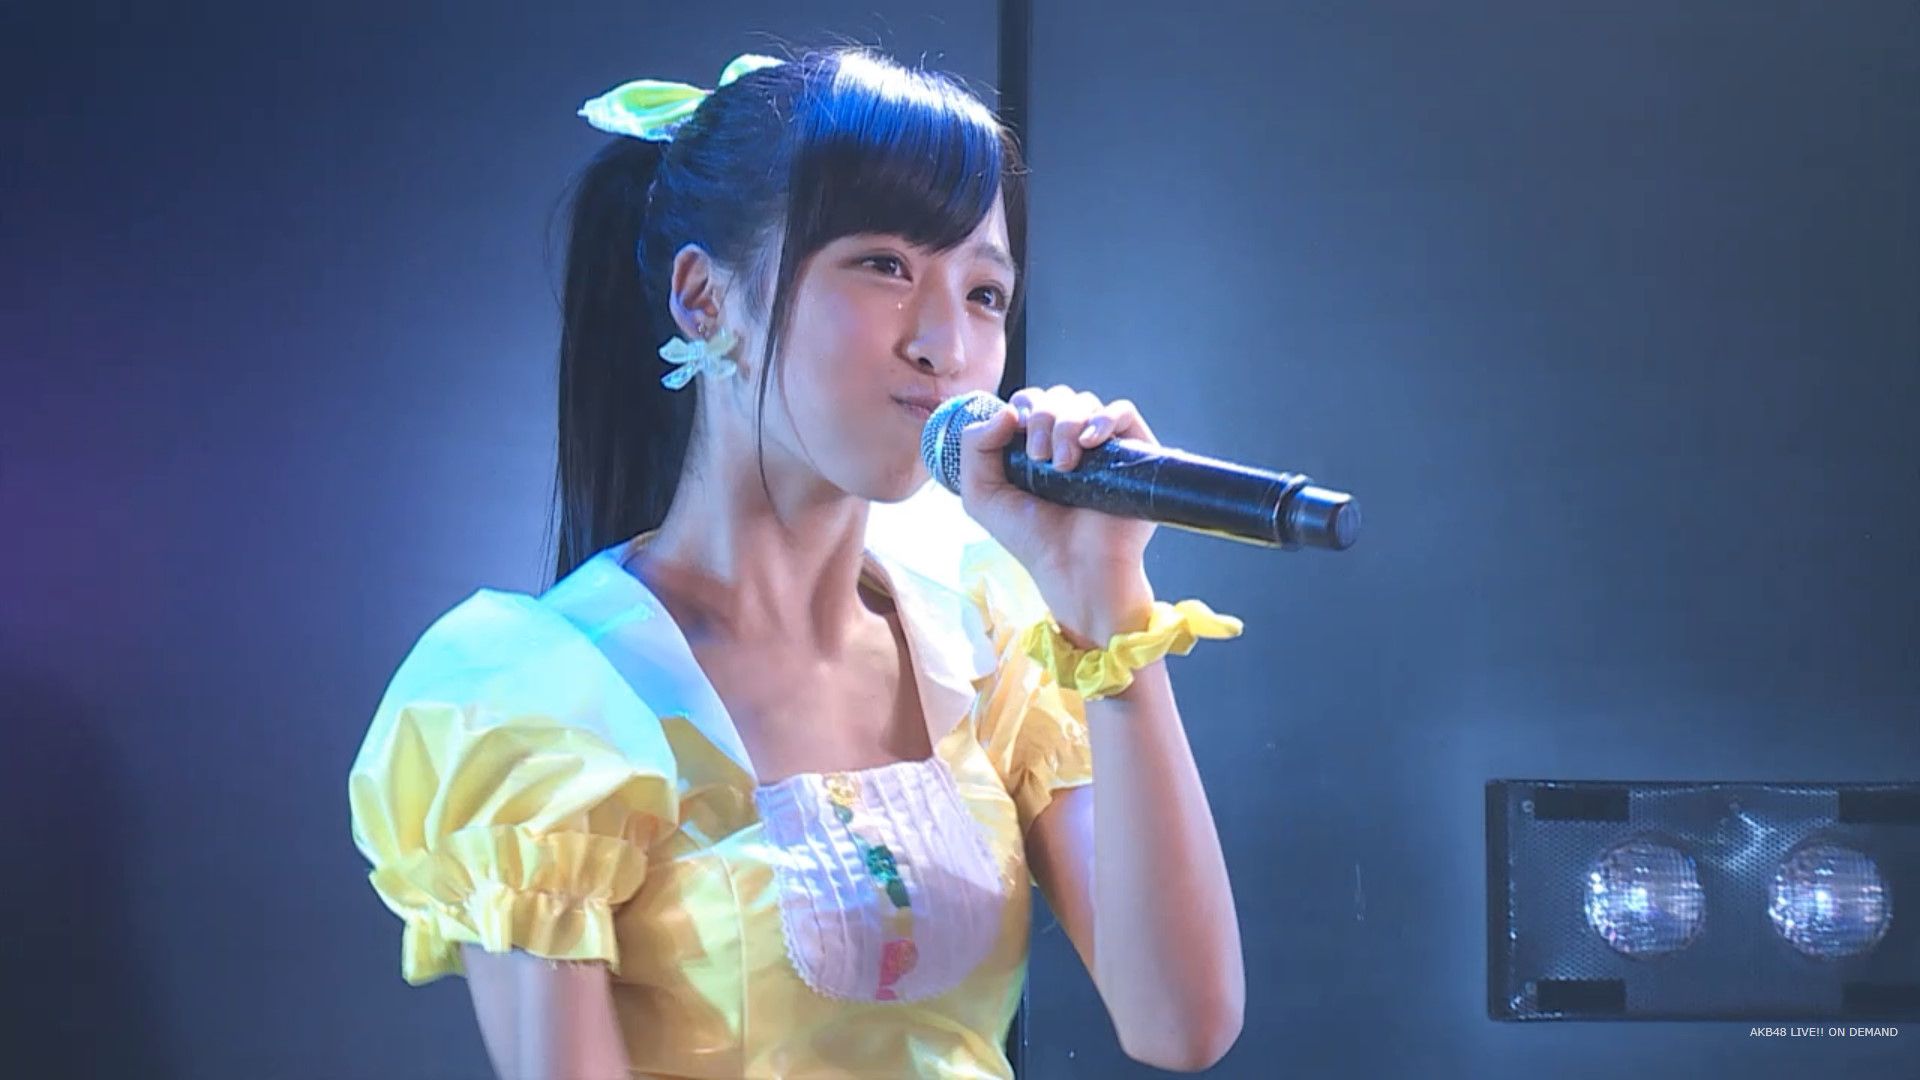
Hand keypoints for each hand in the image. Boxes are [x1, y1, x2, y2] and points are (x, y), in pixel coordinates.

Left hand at [956, 385, 1160, 641]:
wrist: (1073, 566)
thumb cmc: (1032, 538)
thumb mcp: (982, 495)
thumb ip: (975, 447)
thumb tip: (1007, 411)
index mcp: (1035, 446)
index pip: (1031, 402)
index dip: (1022, 409)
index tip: (1018, 441)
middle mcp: (1070, 442)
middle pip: (1056, 397)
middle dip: (1042, 418)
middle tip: (1040, 459)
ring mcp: (1102, 446)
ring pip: (1084, 402)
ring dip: (1066, 424)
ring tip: (1064, 465)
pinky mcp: (1134, 453)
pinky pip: (1123, 412)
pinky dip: (1104, 418)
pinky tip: (1090, 443)